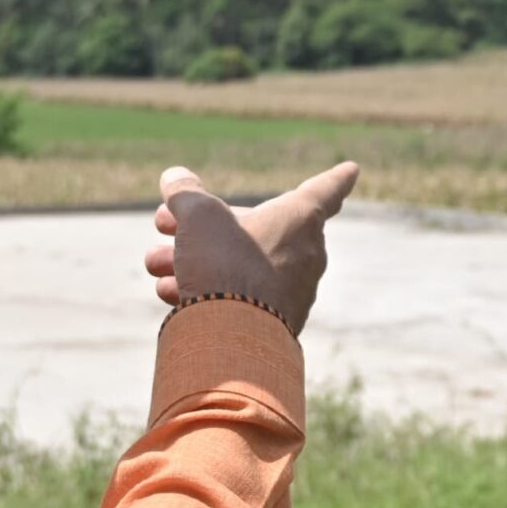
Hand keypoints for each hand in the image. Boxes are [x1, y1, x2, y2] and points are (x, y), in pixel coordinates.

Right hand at [142, 161, 360, 335]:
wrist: (232, 339)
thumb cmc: (223, 264)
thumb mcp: (198, 217)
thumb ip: (186, 193)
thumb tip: (175, 179)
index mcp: (300, 219)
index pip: (324, 190)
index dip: (335, 178)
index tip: (352, 168)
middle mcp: (303, 255)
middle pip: (253, 230)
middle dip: (202, 227)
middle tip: (164, 223)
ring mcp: (291, 293)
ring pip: (237, 265)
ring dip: (192, 260)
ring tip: (154, 263)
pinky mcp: (273, 325)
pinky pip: (238, 298)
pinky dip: (206, 291)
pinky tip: (170, 294)